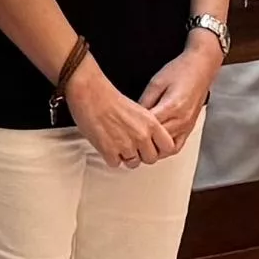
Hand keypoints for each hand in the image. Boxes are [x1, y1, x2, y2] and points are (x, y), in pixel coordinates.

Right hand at [61, 50, 176, 167]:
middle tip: (134, 148)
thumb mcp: (139, 111)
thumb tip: (149, 139)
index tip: (155, 148)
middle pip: (151, 159)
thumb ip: (147, 127)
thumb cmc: (109, 98)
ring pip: (133, 163)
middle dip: (142, 155)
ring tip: (118, 145)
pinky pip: (115, 163)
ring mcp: (126, 145)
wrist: (90, 94)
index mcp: (151, 124)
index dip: (160, 149)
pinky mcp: (110, 151)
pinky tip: (107, 145)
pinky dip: (110, 157)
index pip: (168, 147)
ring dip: (126, 157)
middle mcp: (141, 136)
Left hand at [131, 38, 223, 156]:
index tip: (124, 131)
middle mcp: (182, 120)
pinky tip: (156, 144)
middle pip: (157, 142)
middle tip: (129, 139)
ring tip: (141, 144)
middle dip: (142, 142)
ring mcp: (187, 126)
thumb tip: (134, 117)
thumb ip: (145, 102)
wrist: (201, 67)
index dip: (134, 131)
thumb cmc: (181, 71)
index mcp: (172, 107)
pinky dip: (165, 148)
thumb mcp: (156, 83)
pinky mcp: (190, 127)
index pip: (149, 128)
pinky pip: (177, 145)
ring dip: (154, 148)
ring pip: (167, 148)